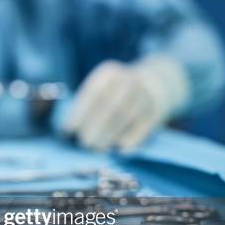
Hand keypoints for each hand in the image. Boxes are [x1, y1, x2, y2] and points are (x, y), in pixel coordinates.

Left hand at [64, 56, 188, 151]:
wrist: (156, 82)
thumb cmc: (116, 92)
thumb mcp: (102, 87)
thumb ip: (87, 105)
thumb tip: (69, 131)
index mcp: (108, 74)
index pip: (93, 94)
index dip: (79, 113)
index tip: (68, 130)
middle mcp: (128, 80)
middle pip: (109, 105)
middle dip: (94, 126)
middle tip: (84, 143)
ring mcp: (144, 94)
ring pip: (125, 116)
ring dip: (109, 135)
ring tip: (97, 148)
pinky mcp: (156, 110)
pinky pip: (142, 126)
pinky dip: (131, 139)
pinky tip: (119, 150)